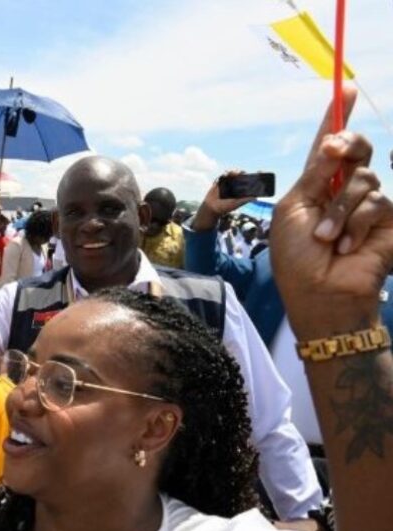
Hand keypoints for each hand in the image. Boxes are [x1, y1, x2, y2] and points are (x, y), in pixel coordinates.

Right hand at [189, 170, 255, 231]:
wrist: (212, 208)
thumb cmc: (225, 207)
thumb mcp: (236, 204)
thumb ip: (244, 201)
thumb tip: (255, 198)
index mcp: (240, 190)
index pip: (248, 182)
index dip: (253, 177)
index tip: (258, 172)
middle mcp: (235, 186)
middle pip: (240, 176)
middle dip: (242, 173)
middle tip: (243, 173)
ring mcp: (227, 183)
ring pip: (232, 174)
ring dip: (234, 172)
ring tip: (235, 173)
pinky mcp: (220, 182)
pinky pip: (223, 176)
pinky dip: (225, 173)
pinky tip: (226, 174)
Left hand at [270, 86, 392, 332]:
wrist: (320, 294)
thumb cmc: (296, 258)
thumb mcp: (294, 209)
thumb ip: (315, 173)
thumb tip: (332, 143)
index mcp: (315, 186)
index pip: (328, 147)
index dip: (336, 118)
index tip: (345, 89)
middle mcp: (344, 191)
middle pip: (357, 149)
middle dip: (346, 145)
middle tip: (333, 152)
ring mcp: (370, 206)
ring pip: (365, 178)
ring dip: (340, 209)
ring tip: (326, 238)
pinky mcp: (390, 222)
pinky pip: (380, 202)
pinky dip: (357, 223)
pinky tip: (346, 246)